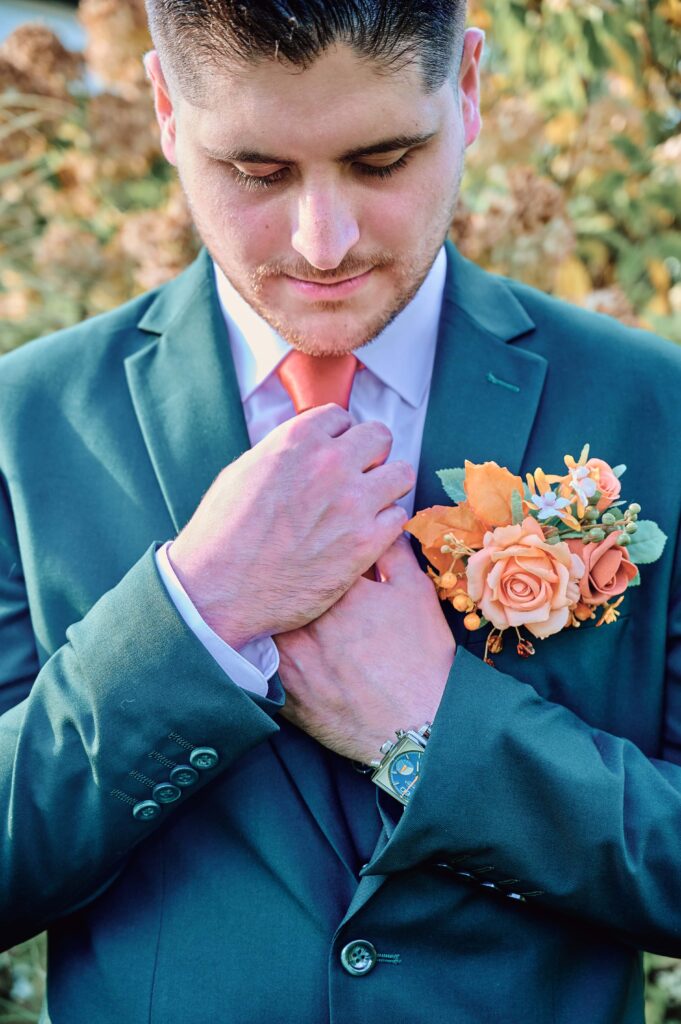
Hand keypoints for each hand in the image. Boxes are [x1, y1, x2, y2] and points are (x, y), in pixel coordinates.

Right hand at [168, 404, 415, 647]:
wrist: (220, 590)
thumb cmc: (222, 534)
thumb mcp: (243, 472)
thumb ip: (282, 453)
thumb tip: (305, 447)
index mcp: (297, 440)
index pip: (342, 418)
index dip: (339, 438)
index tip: (333, 457)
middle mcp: (330, 463)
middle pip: (379, 437)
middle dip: (370, 455)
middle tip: (358, 478)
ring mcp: (352, 503)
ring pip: (401, 474)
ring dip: (386, 487)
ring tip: (368, 506)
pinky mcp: (365, 542)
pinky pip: (398, 518)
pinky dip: (384, 526)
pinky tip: (364, 537)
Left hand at [274, 534, 455, 763]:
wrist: (416, 725)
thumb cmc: (421, 657)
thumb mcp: (416, 593)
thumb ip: (392, 552)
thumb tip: (379, 525)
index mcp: (337, 590)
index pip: (310, 553)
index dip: (310, 547)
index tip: (308, 541)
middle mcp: (306, 620)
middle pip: (280, 586)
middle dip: (283, 577)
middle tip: (279, 569)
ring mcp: (291, 658)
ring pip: (264, 620)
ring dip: (267, 611)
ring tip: (266, 603)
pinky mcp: (284, 690)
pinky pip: (258, 661)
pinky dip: (260, 649)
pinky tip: (267, 641)